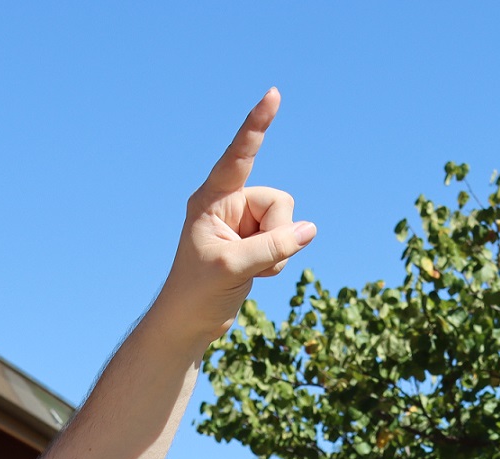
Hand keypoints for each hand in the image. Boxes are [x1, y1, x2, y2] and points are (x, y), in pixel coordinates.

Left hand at [152, 88, 315, 344]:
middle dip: (276, 233)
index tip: (272, 95)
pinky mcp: (253, 241)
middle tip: (247, 258)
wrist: (188, 322)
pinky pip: (285, 241)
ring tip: (250, 269)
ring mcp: (242, 223)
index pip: (239, 155)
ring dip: (278, 251)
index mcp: (211, 199)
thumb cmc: (197, 292)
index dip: (257, 126)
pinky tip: (255, 274)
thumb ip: (273, 246)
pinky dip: (278, 261)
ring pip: (287, 222)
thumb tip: (311, 230)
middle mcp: (228, 204)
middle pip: (279, 202)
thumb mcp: (234, 266)